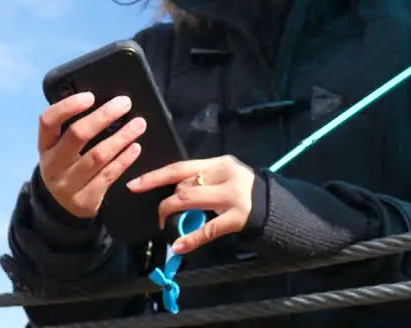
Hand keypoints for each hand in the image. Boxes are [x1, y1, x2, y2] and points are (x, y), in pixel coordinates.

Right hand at [38, 92, 146, 218]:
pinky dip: (124, 160)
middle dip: (102, 117)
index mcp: (45, 146)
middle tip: (124, 103)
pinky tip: (136, 148)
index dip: (68, 107)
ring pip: (97, 157)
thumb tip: (97, 98)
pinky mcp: (85, 199)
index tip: (90, 96)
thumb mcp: (59, 148)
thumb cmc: (67, 164)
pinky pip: (108, 176)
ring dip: (120, 138)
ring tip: (139, 124)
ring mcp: (67, 185)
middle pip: (76, 136)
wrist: (62, 207)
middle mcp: (52, 165)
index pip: (48, 121)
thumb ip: (70, 126)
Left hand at [127, 155, 255, 254]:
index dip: (155, 177)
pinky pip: (208, 229)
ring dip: (174, 215)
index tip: (134, 185)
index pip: (181, 167)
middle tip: (162, 216)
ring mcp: (232, 196)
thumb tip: (172, 192)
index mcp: (219, 163)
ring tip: (167, 227)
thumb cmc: (243, 191)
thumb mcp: (224, 177)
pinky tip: (179, 246)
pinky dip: (191, 238)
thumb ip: (201, 181)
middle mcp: (225, 175)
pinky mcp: (238, 217)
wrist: (276, 206)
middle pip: (184, 186)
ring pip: (191, 202)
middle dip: (168, 203)